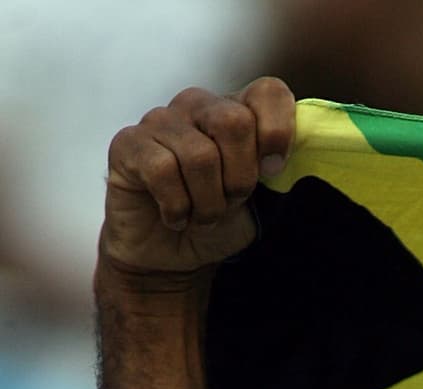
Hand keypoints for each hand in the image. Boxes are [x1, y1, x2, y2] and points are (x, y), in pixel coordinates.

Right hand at [100, 77, 294, 282]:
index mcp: (235, 111)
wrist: (169, 259)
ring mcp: (160, 121)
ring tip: (200, 215)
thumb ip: (278, 172)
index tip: (273, 171)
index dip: (278, 132)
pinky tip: (173, 217)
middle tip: (229, 201)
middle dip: (239, 178)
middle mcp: (197, 106)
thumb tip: (292, 158)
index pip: (268, 93)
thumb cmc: (215, 224)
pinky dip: (176, 208)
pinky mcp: (128, 144)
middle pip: (234, 122)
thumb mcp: (260, 202)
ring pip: (199, 155)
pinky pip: (163, 171)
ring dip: (208, 204)